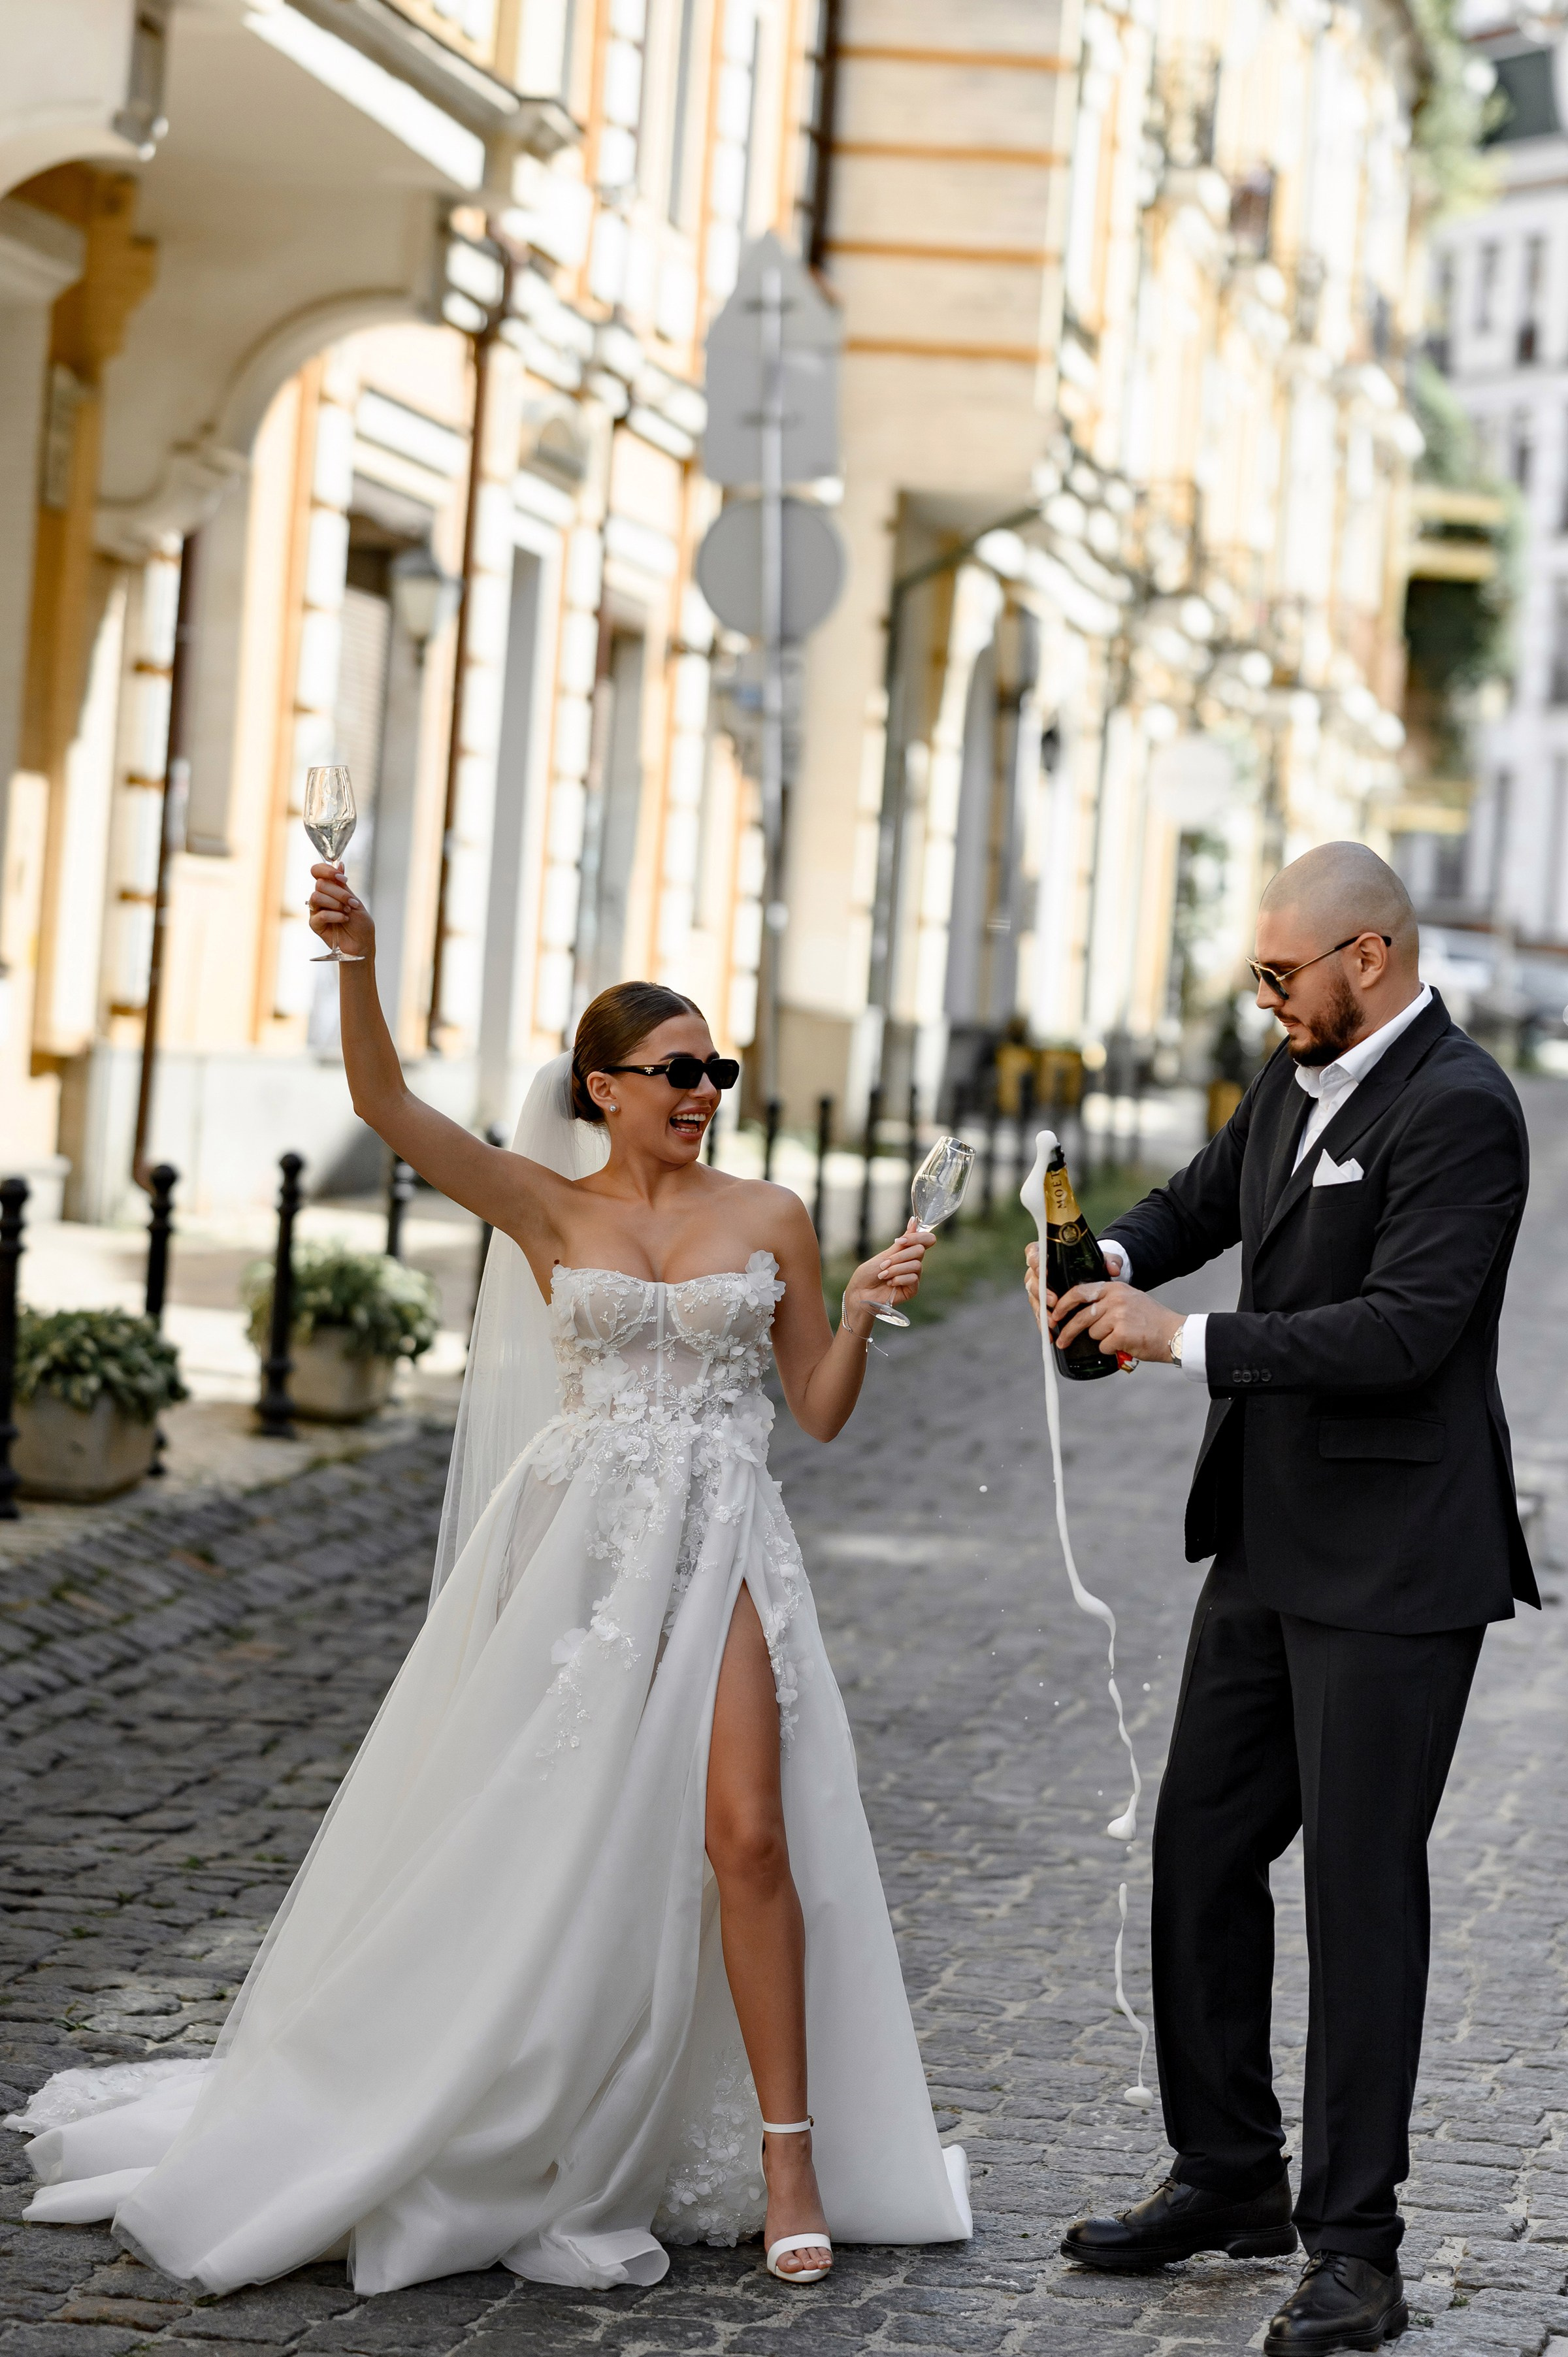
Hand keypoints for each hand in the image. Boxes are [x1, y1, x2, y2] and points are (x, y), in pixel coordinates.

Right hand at [308, 861, 375, 960]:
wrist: (362, 945)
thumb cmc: (360, 925)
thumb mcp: (355, 901)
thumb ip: (343, 886)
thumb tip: (339, 864)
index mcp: (330, 889)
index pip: (317, 871)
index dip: (326, 871)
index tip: (341, 878)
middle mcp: (321, 898)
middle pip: (319, 884)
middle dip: (339, 893)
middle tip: (351, 903)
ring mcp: (316, 911)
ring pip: (316, 897)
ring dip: (336, 903)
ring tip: (347, 912)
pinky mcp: (315, 924)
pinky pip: (319, 914)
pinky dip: (334, 915)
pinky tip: (344, 919)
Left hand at [843, 1217, 930, 1331]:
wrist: (860, 1292)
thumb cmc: (868, 1273)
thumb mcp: (884, 1255)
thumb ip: (902, 1242)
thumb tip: (914, 1221)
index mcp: (907, 1252)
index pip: (926, 1240)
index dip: (918, 1237)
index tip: (900, 1241)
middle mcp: (913, 1263)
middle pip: (920, 1250)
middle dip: (899, 1256)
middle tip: (884, 1264)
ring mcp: (913, 1276)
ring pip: (916, 1265)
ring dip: (896, 1268)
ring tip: (883, 1275)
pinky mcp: (912, 1289)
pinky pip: (913, 1279)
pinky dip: (898, 1279)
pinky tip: (889, 1283)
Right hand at [1023, 1240, 1122, 1331]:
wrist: (1092, 1278)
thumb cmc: (1092, 1265)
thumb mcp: (1103, 1259)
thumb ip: (1110, 1261)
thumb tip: (1114, 1269)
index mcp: (1049, 1255)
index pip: (1034, 1252)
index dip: (1035, 1260)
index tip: (1044, 1270)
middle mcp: (1041, 1272)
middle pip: (1032, 1279)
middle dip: (1040, 1291)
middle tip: (1052, 1301)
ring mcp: (1040, 1289)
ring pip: (1034, 1299)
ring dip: (1042, 1310)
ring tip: (1053, 1321)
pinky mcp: (1044, 1304)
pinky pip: (1040, 1314)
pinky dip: (1044, 1324)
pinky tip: (1050, 1333)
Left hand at [1045, 1271, 1183, 1364]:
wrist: (1174, 1333)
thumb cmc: (1151, 1320)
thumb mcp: (1129, 1299)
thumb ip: (1107, 1301)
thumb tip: (1080, 1312)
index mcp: (1115, 1288)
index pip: (1080, 1292)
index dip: (1063, 1304)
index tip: (1055, 1315)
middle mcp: (1115, 1299)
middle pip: (1081, 1317)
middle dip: (1068, 1331)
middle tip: (1060, 1340)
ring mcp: (1118, 1316)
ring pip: (1093, 1333)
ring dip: (1103, 1340)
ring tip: (1120, 1337)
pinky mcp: (1121, 1334)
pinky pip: (1104, 1346)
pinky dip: (1112, 1349)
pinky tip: (1126, 1344)